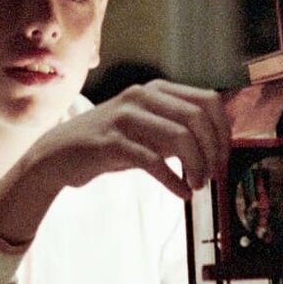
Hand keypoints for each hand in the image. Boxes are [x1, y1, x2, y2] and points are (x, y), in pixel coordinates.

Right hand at [0, 80, 227, 244]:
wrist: (59, 154)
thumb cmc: (109, 143)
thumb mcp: (147, 129)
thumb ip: (178, 130)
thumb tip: (220, 144)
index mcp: (155, 90)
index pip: (207, 101)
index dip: (223, 131)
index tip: (223, 158)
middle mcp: (141, 96)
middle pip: (197, 118)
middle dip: (213, 151)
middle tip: (212, 176)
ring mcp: (124, 117)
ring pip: (179, 137)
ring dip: (196, 167)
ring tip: (197, 185)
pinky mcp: (110, 142)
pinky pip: (153, 161)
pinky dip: (174, 181)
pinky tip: (181, 193)